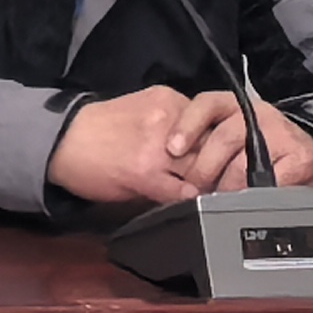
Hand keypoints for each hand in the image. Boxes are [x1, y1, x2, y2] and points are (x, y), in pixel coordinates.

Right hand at [49, 87, 312, 206]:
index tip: (246, 163)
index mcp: (167, 100)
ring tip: (235, 204)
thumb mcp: (139, 110)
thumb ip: (172, 125)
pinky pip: (183, 193)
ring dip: (219, 189)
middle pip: (213, 146)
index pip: (212, 123)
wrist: (62, 140)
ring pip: (202, 171)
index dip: (229, 147)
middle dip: (231, 168)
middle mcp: (166, 118)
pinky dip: (198, 204)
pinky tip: (206, 213)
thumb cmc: (99, 129)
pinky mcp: (146, 174)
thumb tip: (203, 150)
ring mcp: (157, 147)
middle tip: (251, 188)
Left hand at [165, 91, 312, 197]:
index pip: (207, 104)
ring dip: (226, 188)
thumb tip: (171, 167)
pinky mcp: (301, 159)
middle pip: (222, 137)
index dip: (187, 125)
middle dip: (203, 168)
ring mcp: (282, 136)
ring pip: (243, 164)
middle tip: (194, 190)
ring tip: (218, 202)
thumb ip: (206, 145)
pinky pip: (269, 182)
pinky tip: (248, 204)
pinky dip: (254, 196)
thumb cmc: (265, 151)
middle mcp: (259, 115)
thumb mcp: (233, 139)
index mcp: (236, 105)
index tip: (172, 149)